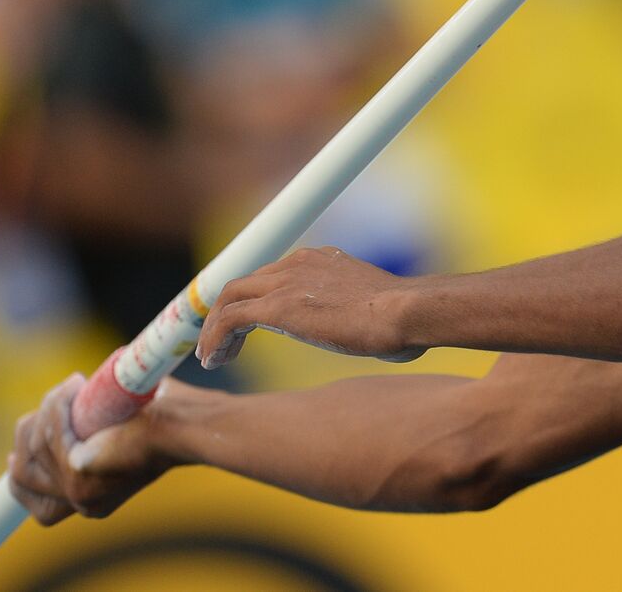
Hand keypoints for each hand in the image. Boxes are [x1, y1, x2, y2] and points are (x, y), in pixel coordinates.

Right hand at [8, 374, 178, 524]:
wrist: (191, 424)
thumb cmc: (169, 416)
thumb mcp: (124, 428)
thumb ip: (93, 432)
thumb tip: (74, 415)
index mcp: (93, 496)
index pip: (32, 495)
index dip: (23, 463)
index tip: (21, 443)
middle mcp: (83, 502)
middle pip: (22, 471)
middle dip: (33, 428)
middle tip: (64, 396)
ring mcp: (79, 493)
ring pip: (30, 448)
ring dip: (50, 411)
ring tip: (76, 387)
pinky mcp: (80, 476)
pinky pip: (49, 434)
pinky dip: (57, 408)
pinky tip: (76, 389)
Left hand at [197, 246, 423, 368]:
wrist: (408, 312)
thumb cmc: (405, 317)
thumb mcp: (374, 307)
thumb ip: (361, 312)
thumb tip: (376, 333)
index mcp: (322, 260)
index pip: (272, 275)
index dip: (253, 299)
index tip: (247, 327)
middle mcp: (299, 263)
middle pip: (244, 283)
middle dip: (225, 313)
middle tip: (220, 343)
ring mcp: (286, 282)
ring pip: (230, 298)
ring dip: (215, 329)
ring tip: (214, 357)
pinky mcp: (277, 306)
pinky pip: (229, 319)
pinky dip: (214, 339)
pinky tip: (214, 360)